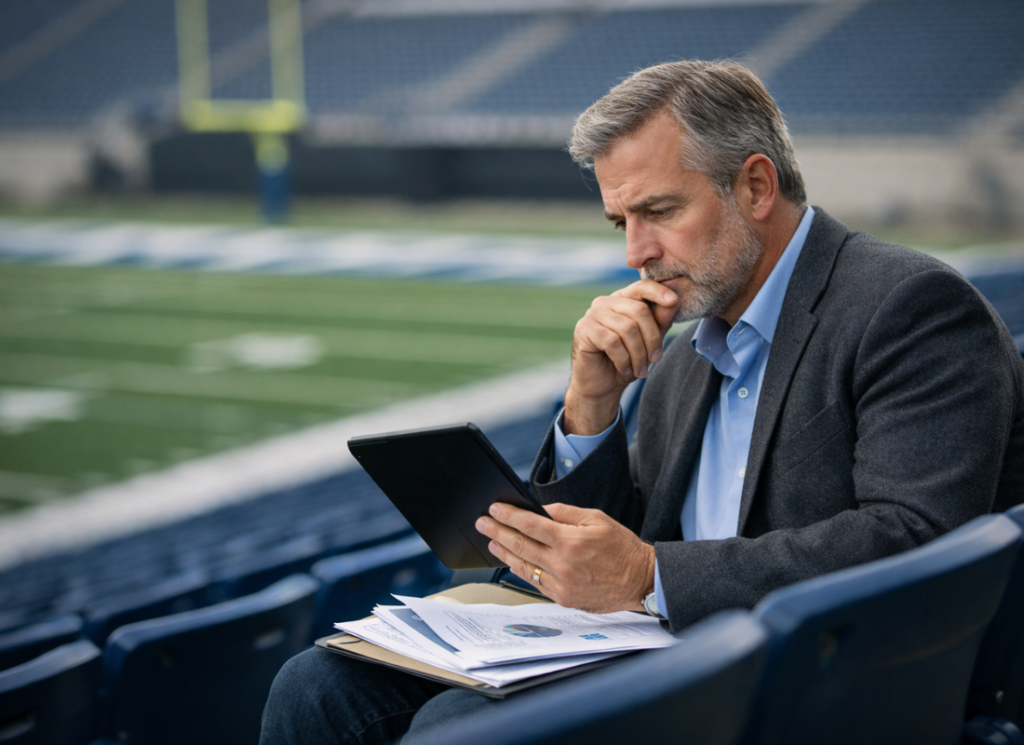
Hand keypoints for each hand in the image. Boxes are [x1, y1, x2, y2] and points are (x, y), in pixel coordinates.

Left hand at [476, 502, 655, 613]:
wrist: (641, 581)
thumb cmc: (622, 548)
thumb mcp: (597, 519)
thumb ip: (565, 513)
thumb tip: (539, 510)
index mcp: (571, 541)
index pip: (529, 525)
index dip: (508, 516)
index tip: (495, 508)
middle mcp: (563, 564)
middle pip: (520, 546)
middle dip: (497, 532)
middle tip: (483, 523)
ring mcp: (562, 585)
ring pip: (524, 567)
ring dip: (504, 553)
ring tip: (492, 542)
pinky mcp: (564, 599)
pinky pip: (536, 583)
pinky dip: (523, 571)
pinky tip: (514, 562)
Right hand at [565, 279, 679, 434]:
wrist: (602, 386)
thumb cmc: (626, 361)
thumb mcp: (649, 340)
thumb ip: (660, 320)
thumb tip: (674, 300)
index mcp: (622, 300)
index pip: (641, 287)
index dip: (658, 291)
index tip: (673, 300)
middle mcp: (605, 302)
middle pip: (639, 310)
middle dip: (652, 339)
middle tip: (655, 359)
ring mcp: (592, 314)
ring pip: (627, 328)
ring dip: (638, 354)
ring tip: (640, 370)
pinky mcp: (584, 330)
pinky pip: (612, 341)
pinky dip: (623, 359)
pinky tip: (624, 369)